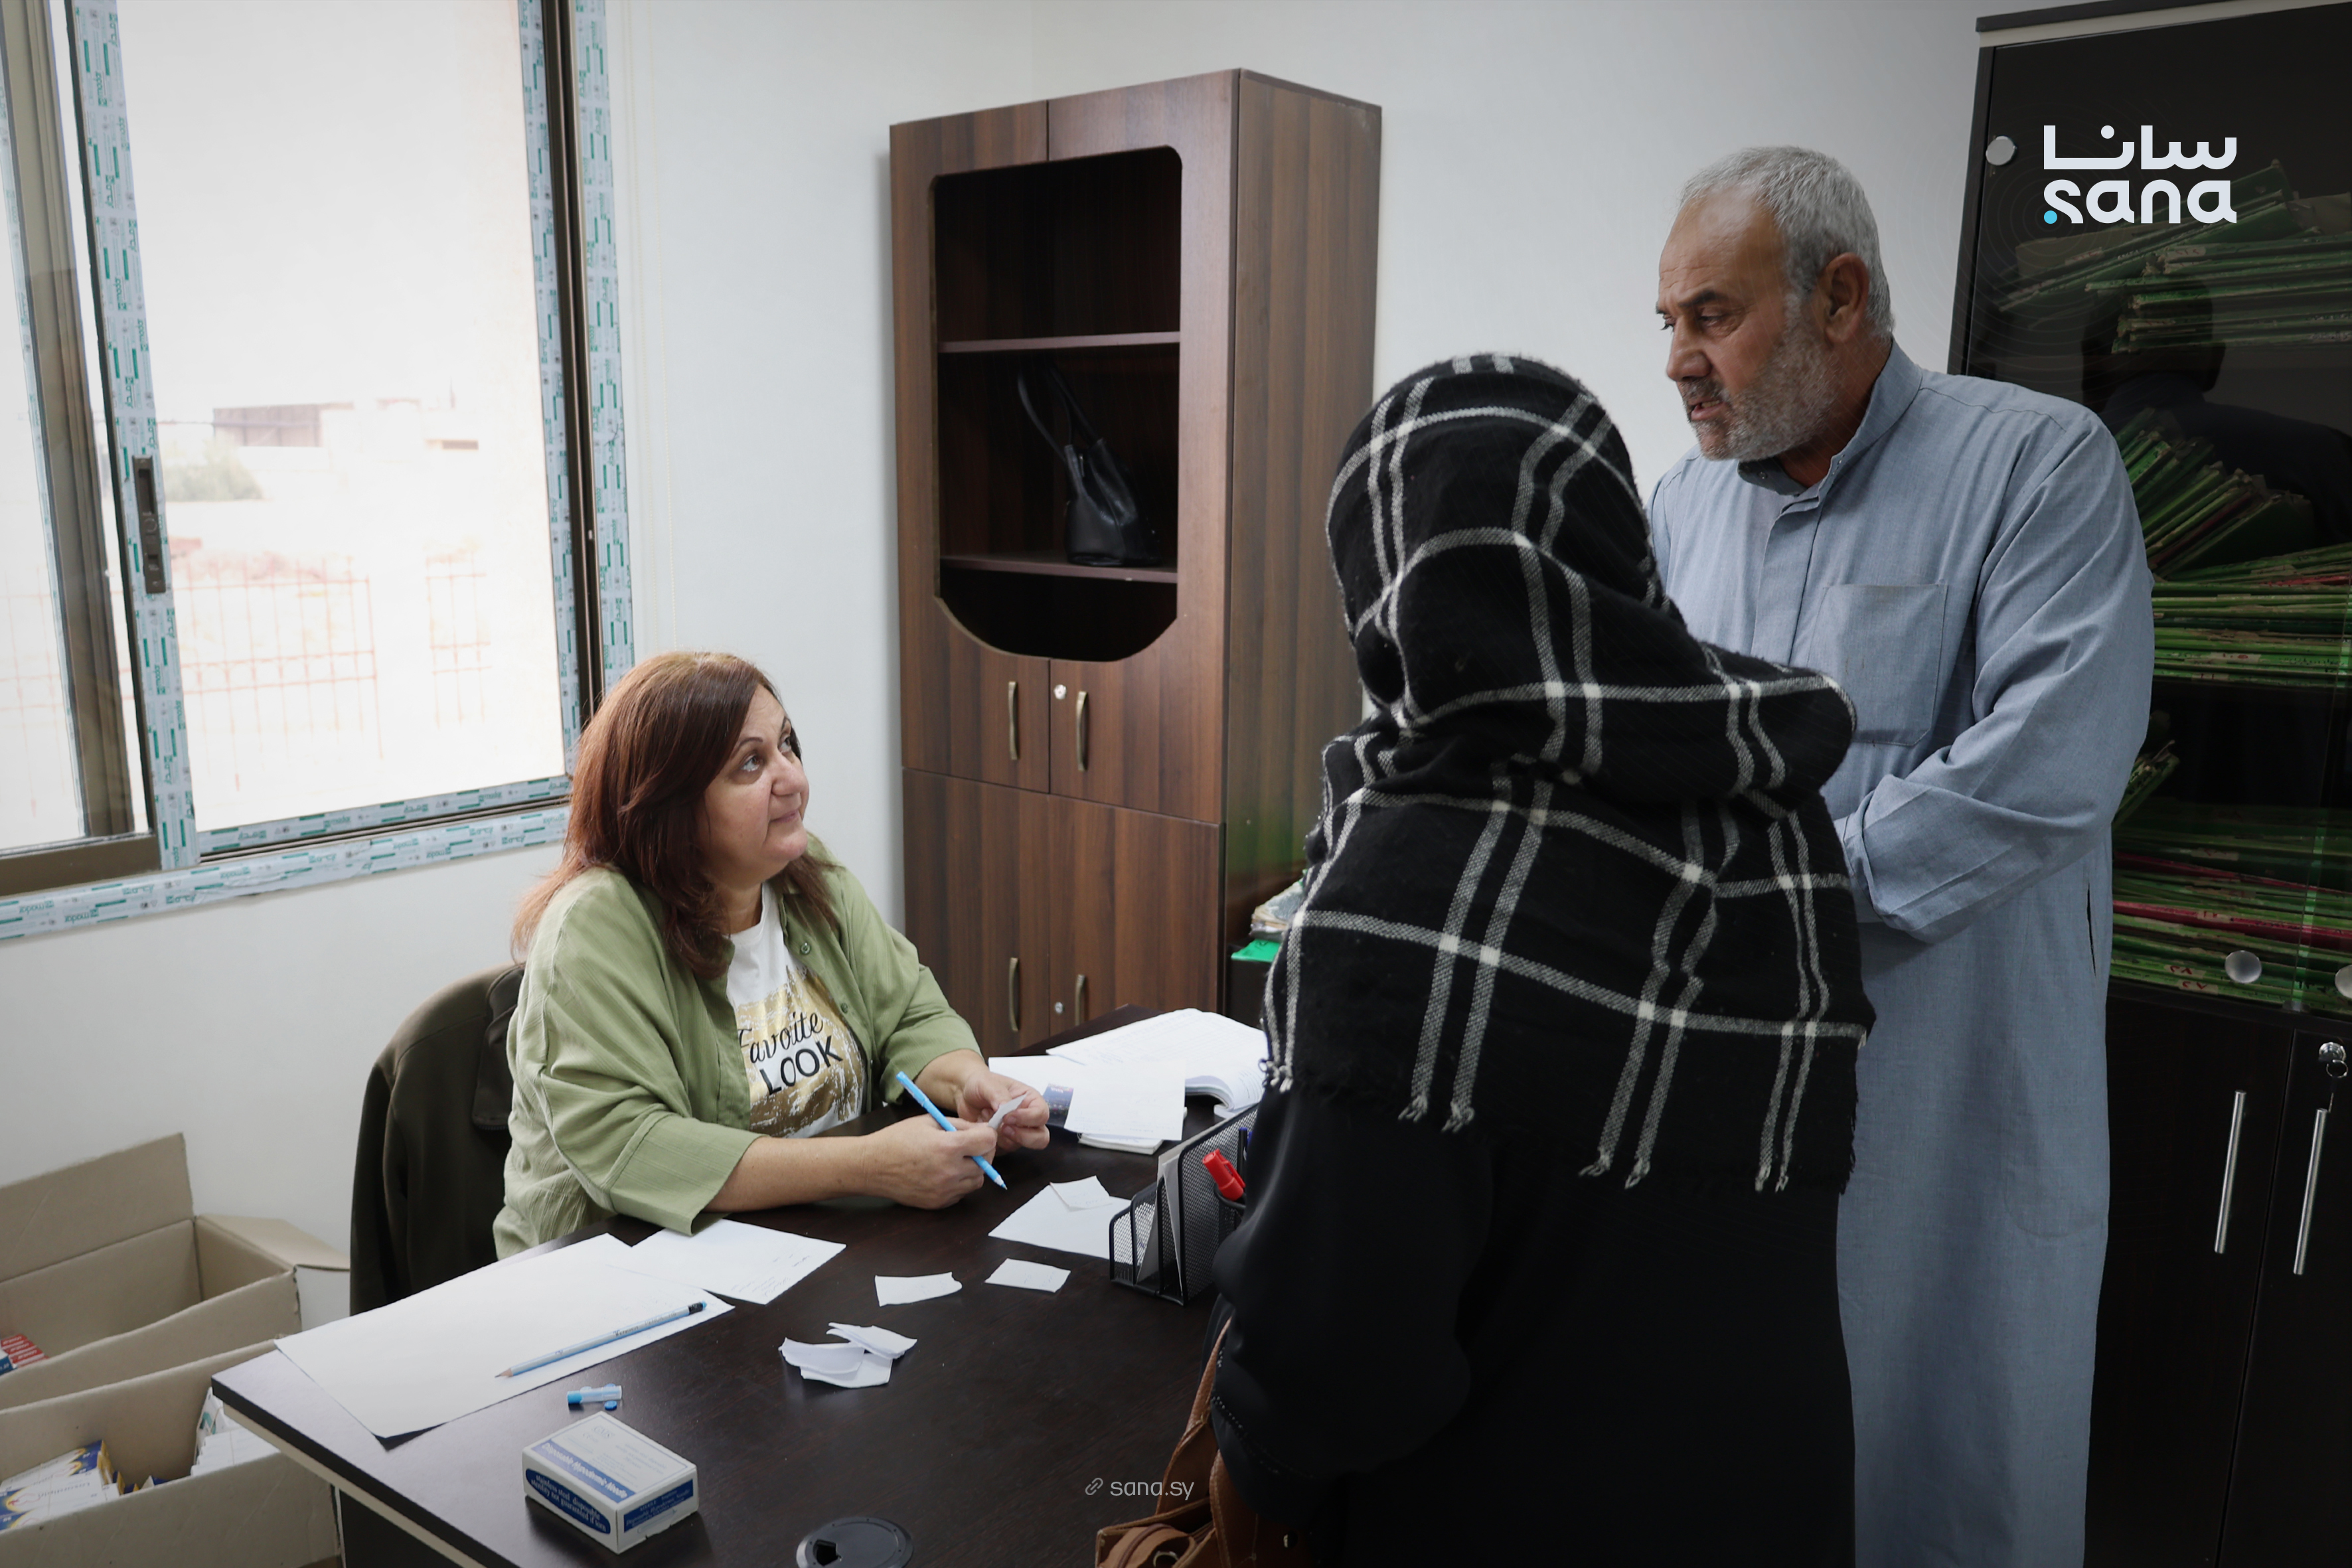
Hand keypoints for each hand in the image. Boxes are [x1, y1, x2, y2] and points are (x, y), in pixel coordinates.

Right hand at [856, 1115, 993, 1208]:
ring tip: (955, 1160)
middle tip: (969, 1146)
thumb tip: (982, 1130)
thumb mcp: (929, 1121)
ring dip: (973, 1170)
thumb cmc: (897, 1139)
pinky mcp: (938, 1203)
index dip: (987, 1135)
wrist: (872, 1166)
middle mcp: (949, 1172)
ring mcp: (944, 1191)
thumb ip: (959, 1125)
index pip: (988, 1142)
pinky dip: (959, 1184)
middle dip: (982, 1153)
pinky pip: (961, 1194)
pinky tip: (945, 1173)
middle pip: (986, 1164)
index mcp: (948, 1147)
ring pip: (976, 1181)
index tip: (980, 1133)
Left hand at [952, 1068, 1051, 1153]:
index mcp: (1030, 1100)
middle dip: (1023, 1136)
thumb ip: (998, 1094)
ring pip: (1021, 1146)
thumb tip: (1005, 1108)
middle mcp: (1027, 1118)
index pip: (1041, 1114)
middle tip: (1003, 1128)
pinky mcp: (1003, 1143)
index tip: (1007, 1117)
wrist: (964, 1094)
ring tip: (988, 1122)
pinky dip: (993, 1143)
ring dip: (1003, 1138)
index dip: (1027, 1118)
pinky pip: (1003, 1150)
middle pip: (1041, 1137)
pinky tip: (983, 1129)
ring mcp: (1016, 1132)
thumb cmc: (980, 1084)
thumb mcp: (987, 1083)